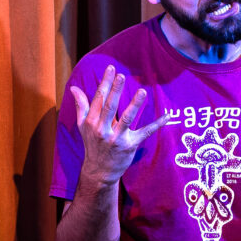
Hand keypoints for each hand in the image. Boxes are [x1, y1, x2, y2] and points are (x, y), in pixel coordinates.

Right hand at [71, 64, 158, 189]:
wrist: (99, 171)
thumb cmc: (92, 145)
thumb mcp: (82, 126)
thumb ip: (80, 106)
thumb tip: (73, 88)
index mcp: (91, 122)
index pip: (99, 99)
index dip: (105, 83)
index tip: (111, 69)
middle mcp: (102, 130)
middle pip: (110, 107)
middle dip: (115, 90)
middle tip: (121, 75)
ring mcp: (116, 138)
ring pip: (126, 119)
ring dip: (134, 105)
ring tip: (142, 91)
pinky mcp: (129, 145)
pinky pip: (145, 132)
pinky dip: (156, 124)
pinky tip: (166, 116)